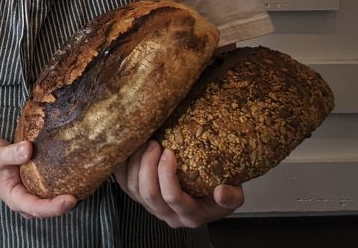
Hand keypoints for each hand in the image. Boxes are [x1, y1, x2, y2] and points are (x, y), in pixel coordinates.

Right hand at [0, 138, 76, 218]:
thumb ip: (12, 153)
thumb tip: (29, 148)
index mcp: (15, 199)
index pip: (38, 208)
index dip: (56, 207)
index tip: (71, 199)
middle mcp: (25, 201)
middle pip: (49, 210)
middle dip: (66, 204)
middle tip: (84, 190)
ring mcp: (31, 196)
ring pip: (52, 202)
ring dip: (66, 197)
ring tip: (84, 184)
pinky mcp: (36, 187)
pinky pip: (51, 192)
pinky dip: (63, 187)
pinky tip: (75, 176)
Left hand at [114, 141, 243, 228]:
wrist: (207, 191)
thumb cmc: (219, 189)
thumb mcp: (235, 194)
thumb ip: (232, 196)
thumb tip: (221, 192)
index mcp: (191, 215)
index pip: (173, 198)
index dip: (167, 174)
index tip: (170, 151)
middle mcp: (168, 215)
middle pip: (149, 193)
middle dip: (148, 165)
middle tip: (154, 143)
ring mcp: (151, 207)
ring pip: (133, 188)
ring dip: (136, 162)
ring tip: (145, 142)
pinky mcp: (138, 197)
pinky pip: (123, 183)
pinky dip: (122, 166)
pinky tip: (129, 149)